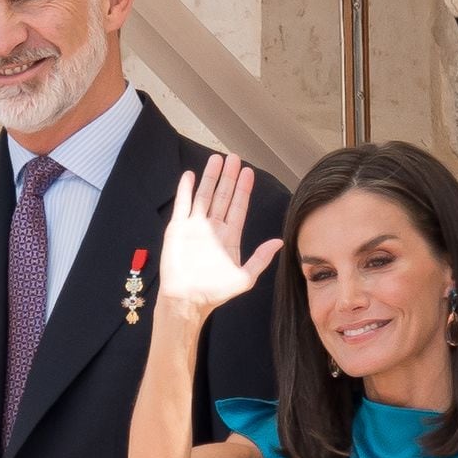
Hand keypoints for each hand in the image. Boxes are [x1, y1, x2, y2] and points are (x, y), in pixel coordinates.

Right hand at [156, 154, 283, 321]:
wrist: (187, 300)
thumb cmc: (214, 292)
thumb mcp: (244, 277)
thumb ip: (261, 258)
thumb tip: (279, 242)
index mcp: (229, 237)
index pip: (238, 207)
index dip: (243, 190)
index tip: (248, 172)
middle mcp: (213, 228)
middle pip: (222, 196)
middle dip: (229, 177)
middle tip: (234, 157)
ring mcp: (195, 226)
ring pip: (204, 196)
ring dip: (210, 178)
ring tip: (216, 159)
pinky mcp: (178, 229)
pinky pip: (182, 205)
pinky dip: (186, 190)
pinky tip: (190, 176)